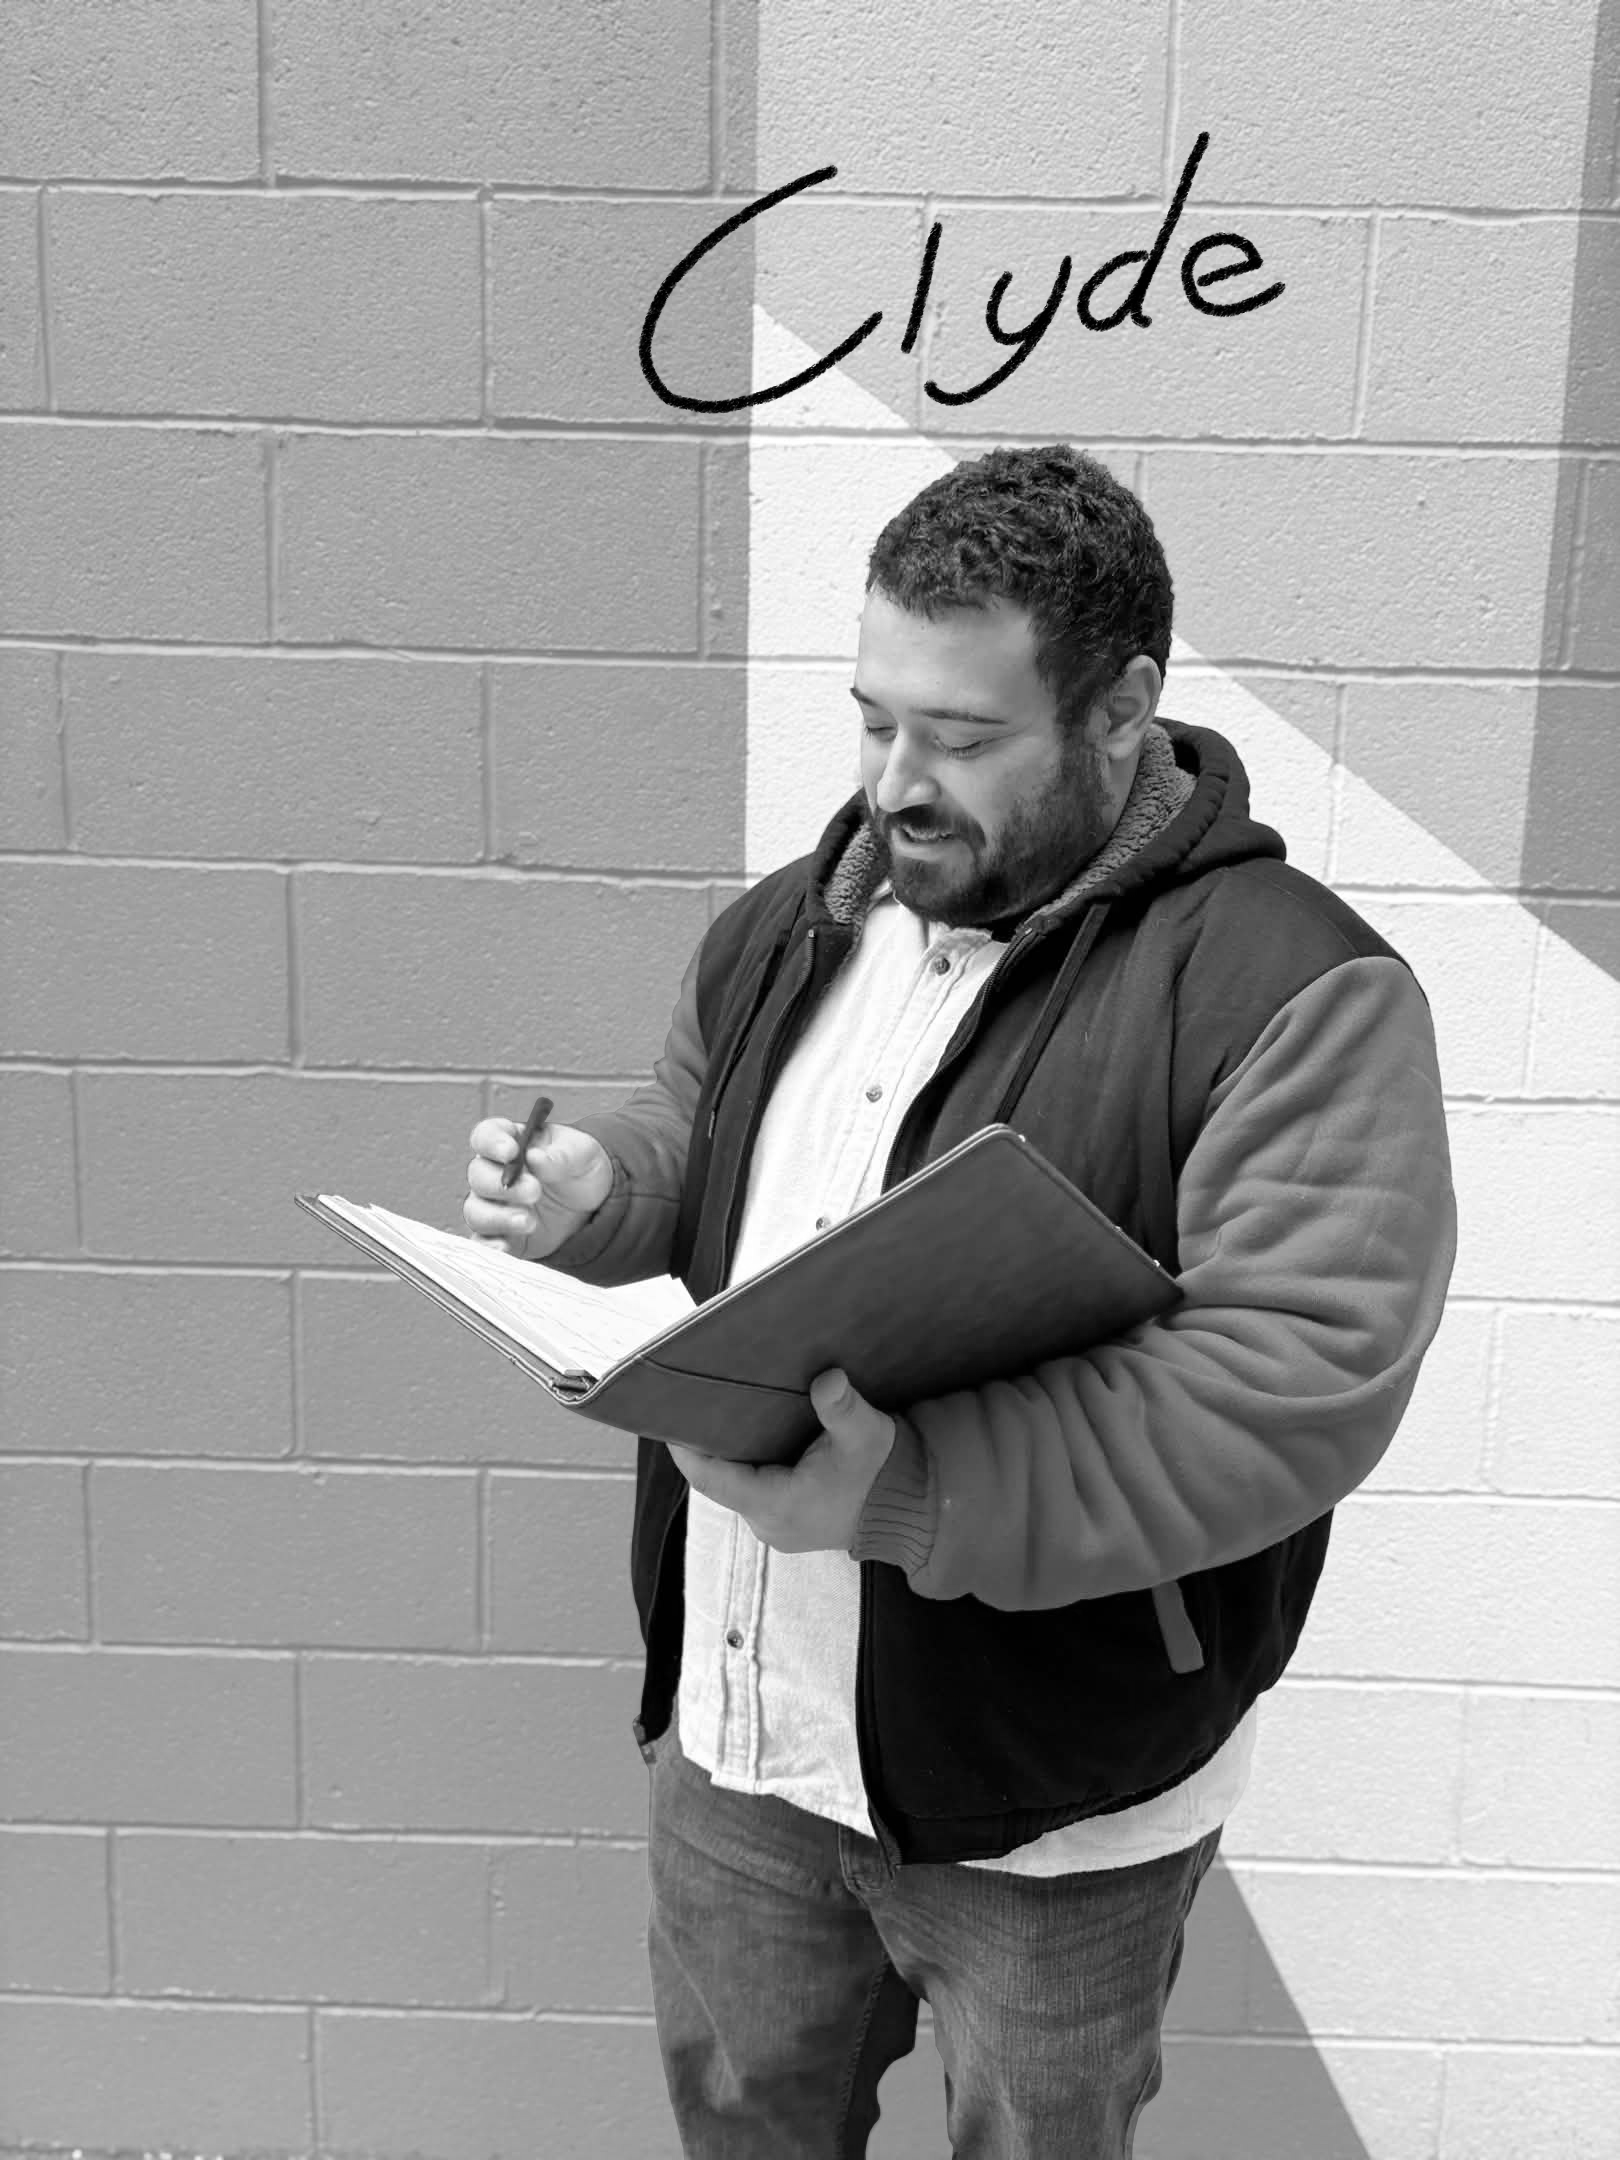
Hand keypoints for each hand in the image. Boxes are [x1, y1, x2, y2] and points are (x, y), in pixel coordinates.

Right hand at [464, 1113, 613, 1258]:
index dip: (491, 1142)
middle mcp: (495, 1172)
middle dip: (501, 1184)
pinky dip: (489, 1246)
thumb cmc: (581, 1169)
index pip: (485, 1135)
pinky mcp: (500, 1234)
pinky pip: (482, 1242)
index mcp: (511, 1142)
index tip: (510, 1152)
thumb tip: (535, 1158)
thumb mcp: (583, 1154)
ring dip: (498, 1217)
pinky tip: (504, 1248)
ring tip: (529, 1221)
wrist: (593, 1207)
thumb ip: (561, 1155)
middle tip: (534, 1191)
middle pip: (477, 1175)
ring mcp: (495, 1205)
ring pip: (476, 1210)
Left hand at [668, 1369, 896, 1554]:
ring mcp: (775, 1525)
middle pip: (718, 1479)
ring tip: (719, 1411)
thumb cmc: (885, 1473)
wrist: (909, 1507)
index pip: (711, 1479)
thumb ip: (843, 1408)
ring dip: (727, 1453)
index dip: (685, 1449)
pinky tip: (749, 1432)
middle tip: (695, 1400)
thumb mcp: (866, 1435)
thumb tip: (827, 1379)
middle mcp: (768, 1523)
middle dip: (706, 1443)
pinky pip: (750, 1489)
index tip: (669, 1418)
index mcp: (777, 1505)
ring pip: (733, 1484)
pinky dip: (745, 1463)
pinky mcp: (784, 1520)